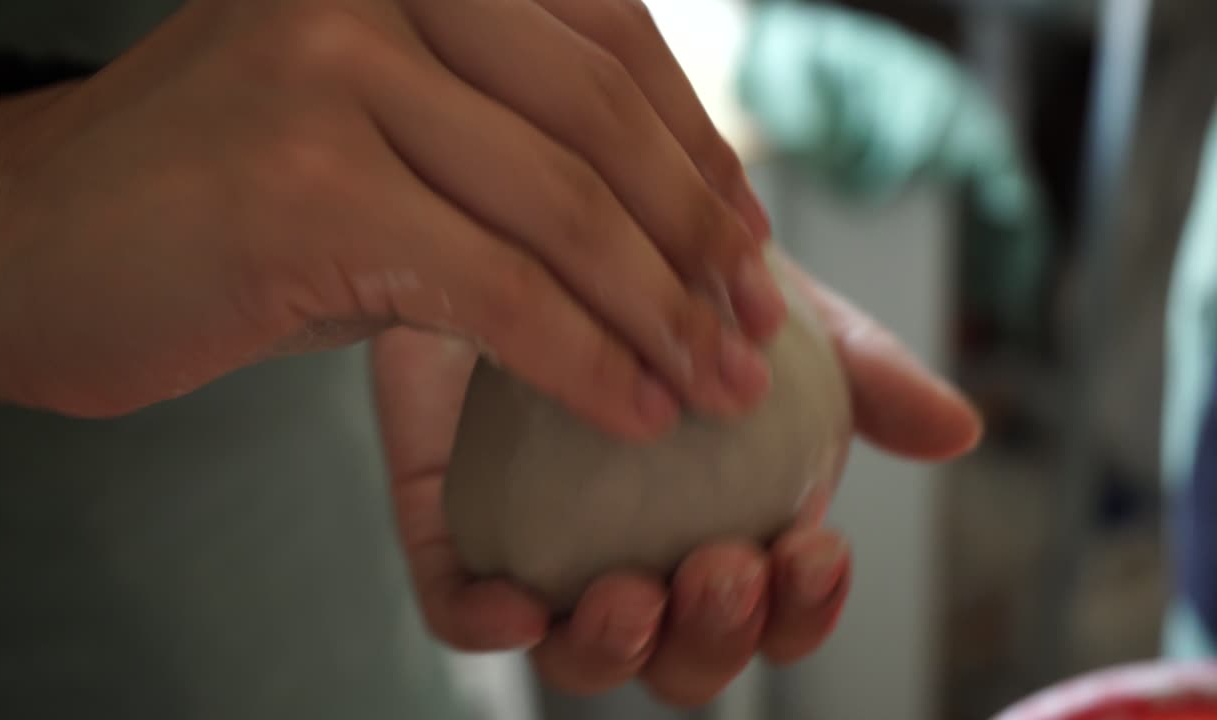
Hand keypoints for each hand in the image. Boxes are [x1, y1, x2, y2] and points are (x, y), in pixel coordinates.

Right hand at [0, 0, 782, 435]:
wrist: (28, 241)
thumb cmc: (216, 194)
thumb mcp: (370, 123)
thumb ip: (498, 130)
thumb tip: (669, 205)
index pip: (607, 40)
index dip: (695, 150)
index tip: (751, 247)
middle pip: (599, 120)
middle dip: (695, 242)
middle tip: (752, 332)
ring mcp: (330, 71)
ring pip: (562, 211)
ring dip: (661, 316)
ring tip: (714, 387)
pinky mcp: (304, 189)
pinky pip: (498, 292)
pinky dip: (585, 363)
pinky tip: (634, 411)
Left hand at [373, 256, 981, 707]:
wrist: (542, 214)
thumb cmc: (665, 271)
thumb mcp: (770, 307)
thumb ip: (858, 371)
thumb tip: (956, 429)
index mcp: (726, 523)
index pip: (774, 606)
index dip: (803, 609)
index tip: (817, 549)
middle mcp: (637, 554)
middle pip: (684, 653)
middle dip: (717, 637)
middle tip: (728, 567)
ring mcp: (541, 551)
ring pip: (578, 649)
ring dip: (617, 647)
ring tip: (634, 593)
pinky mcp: (452, 528)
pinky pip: (459, 607)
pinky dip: (486, 624)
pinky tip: (516, 605)